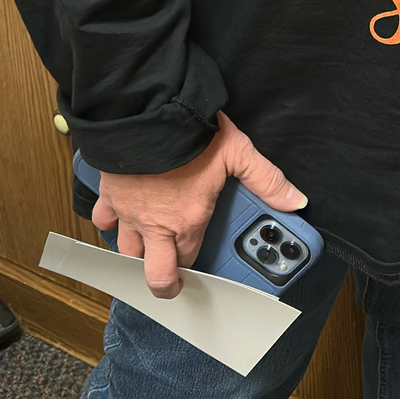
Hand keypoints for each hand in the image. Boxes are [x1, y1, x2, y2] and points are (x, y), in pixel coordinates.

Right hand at [94, 112, 305, 300]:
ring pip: (127, 252)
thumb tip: (295, 200)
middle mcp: (156, 224)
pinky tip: (118, 220)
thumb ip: (267, 180)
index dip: (195, 268)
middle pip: (154, 272)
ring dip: (138, 255)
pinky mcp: (110, 196)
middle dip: (164, 283)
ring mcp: (129, 213)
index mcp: (188, 220)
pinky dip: (110, 223)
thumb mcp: (238, 153)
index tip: (199, 270)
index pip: (190, 260)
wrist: (146, 114)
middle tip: (171, 284)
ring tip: (148, 252)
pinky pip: (103, 221)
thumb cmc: (191, 133)